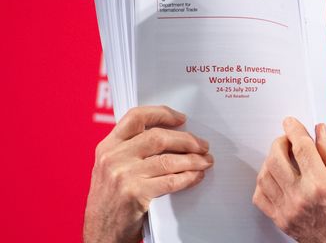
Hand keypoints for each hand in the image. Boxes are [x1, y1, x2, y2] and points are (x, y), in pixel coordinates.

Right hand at [83, 106, 212, 242]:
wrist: (100, 235)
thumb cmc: (111, 202)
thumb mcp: (111, 169)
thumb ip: (131, 150)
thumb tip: (173, 136)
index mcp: (107, 146)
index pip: (136, 117)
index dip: (162, 114)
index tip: (182, 118)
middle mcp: (113, 157)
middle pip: (159, 137)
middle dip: (186, 140)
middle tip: (203, 145)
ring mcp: (123, 175)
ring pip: (169, 159)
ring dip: (193, 160)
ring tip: (206, 161)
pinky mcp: (135, 193)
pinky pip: (171, 181)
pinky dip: (188, 177)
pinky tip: (197, 176)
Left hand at [253, 117, 325, 242]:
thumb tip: (320, 133)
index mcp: (321, 185)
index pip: (301, 148)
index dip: (295, 130)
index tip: (292, 122)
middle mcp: (301, 198)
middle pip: (277, 158)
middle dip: (281, 141)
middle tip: (289, 138)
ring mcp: (288, 211)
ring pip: (265, 176)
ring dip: (271, 159)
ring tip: (283, 155)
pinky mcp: (282, 221)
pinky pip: (261, 197)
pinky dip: (264, 182)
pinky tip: (276, 176)